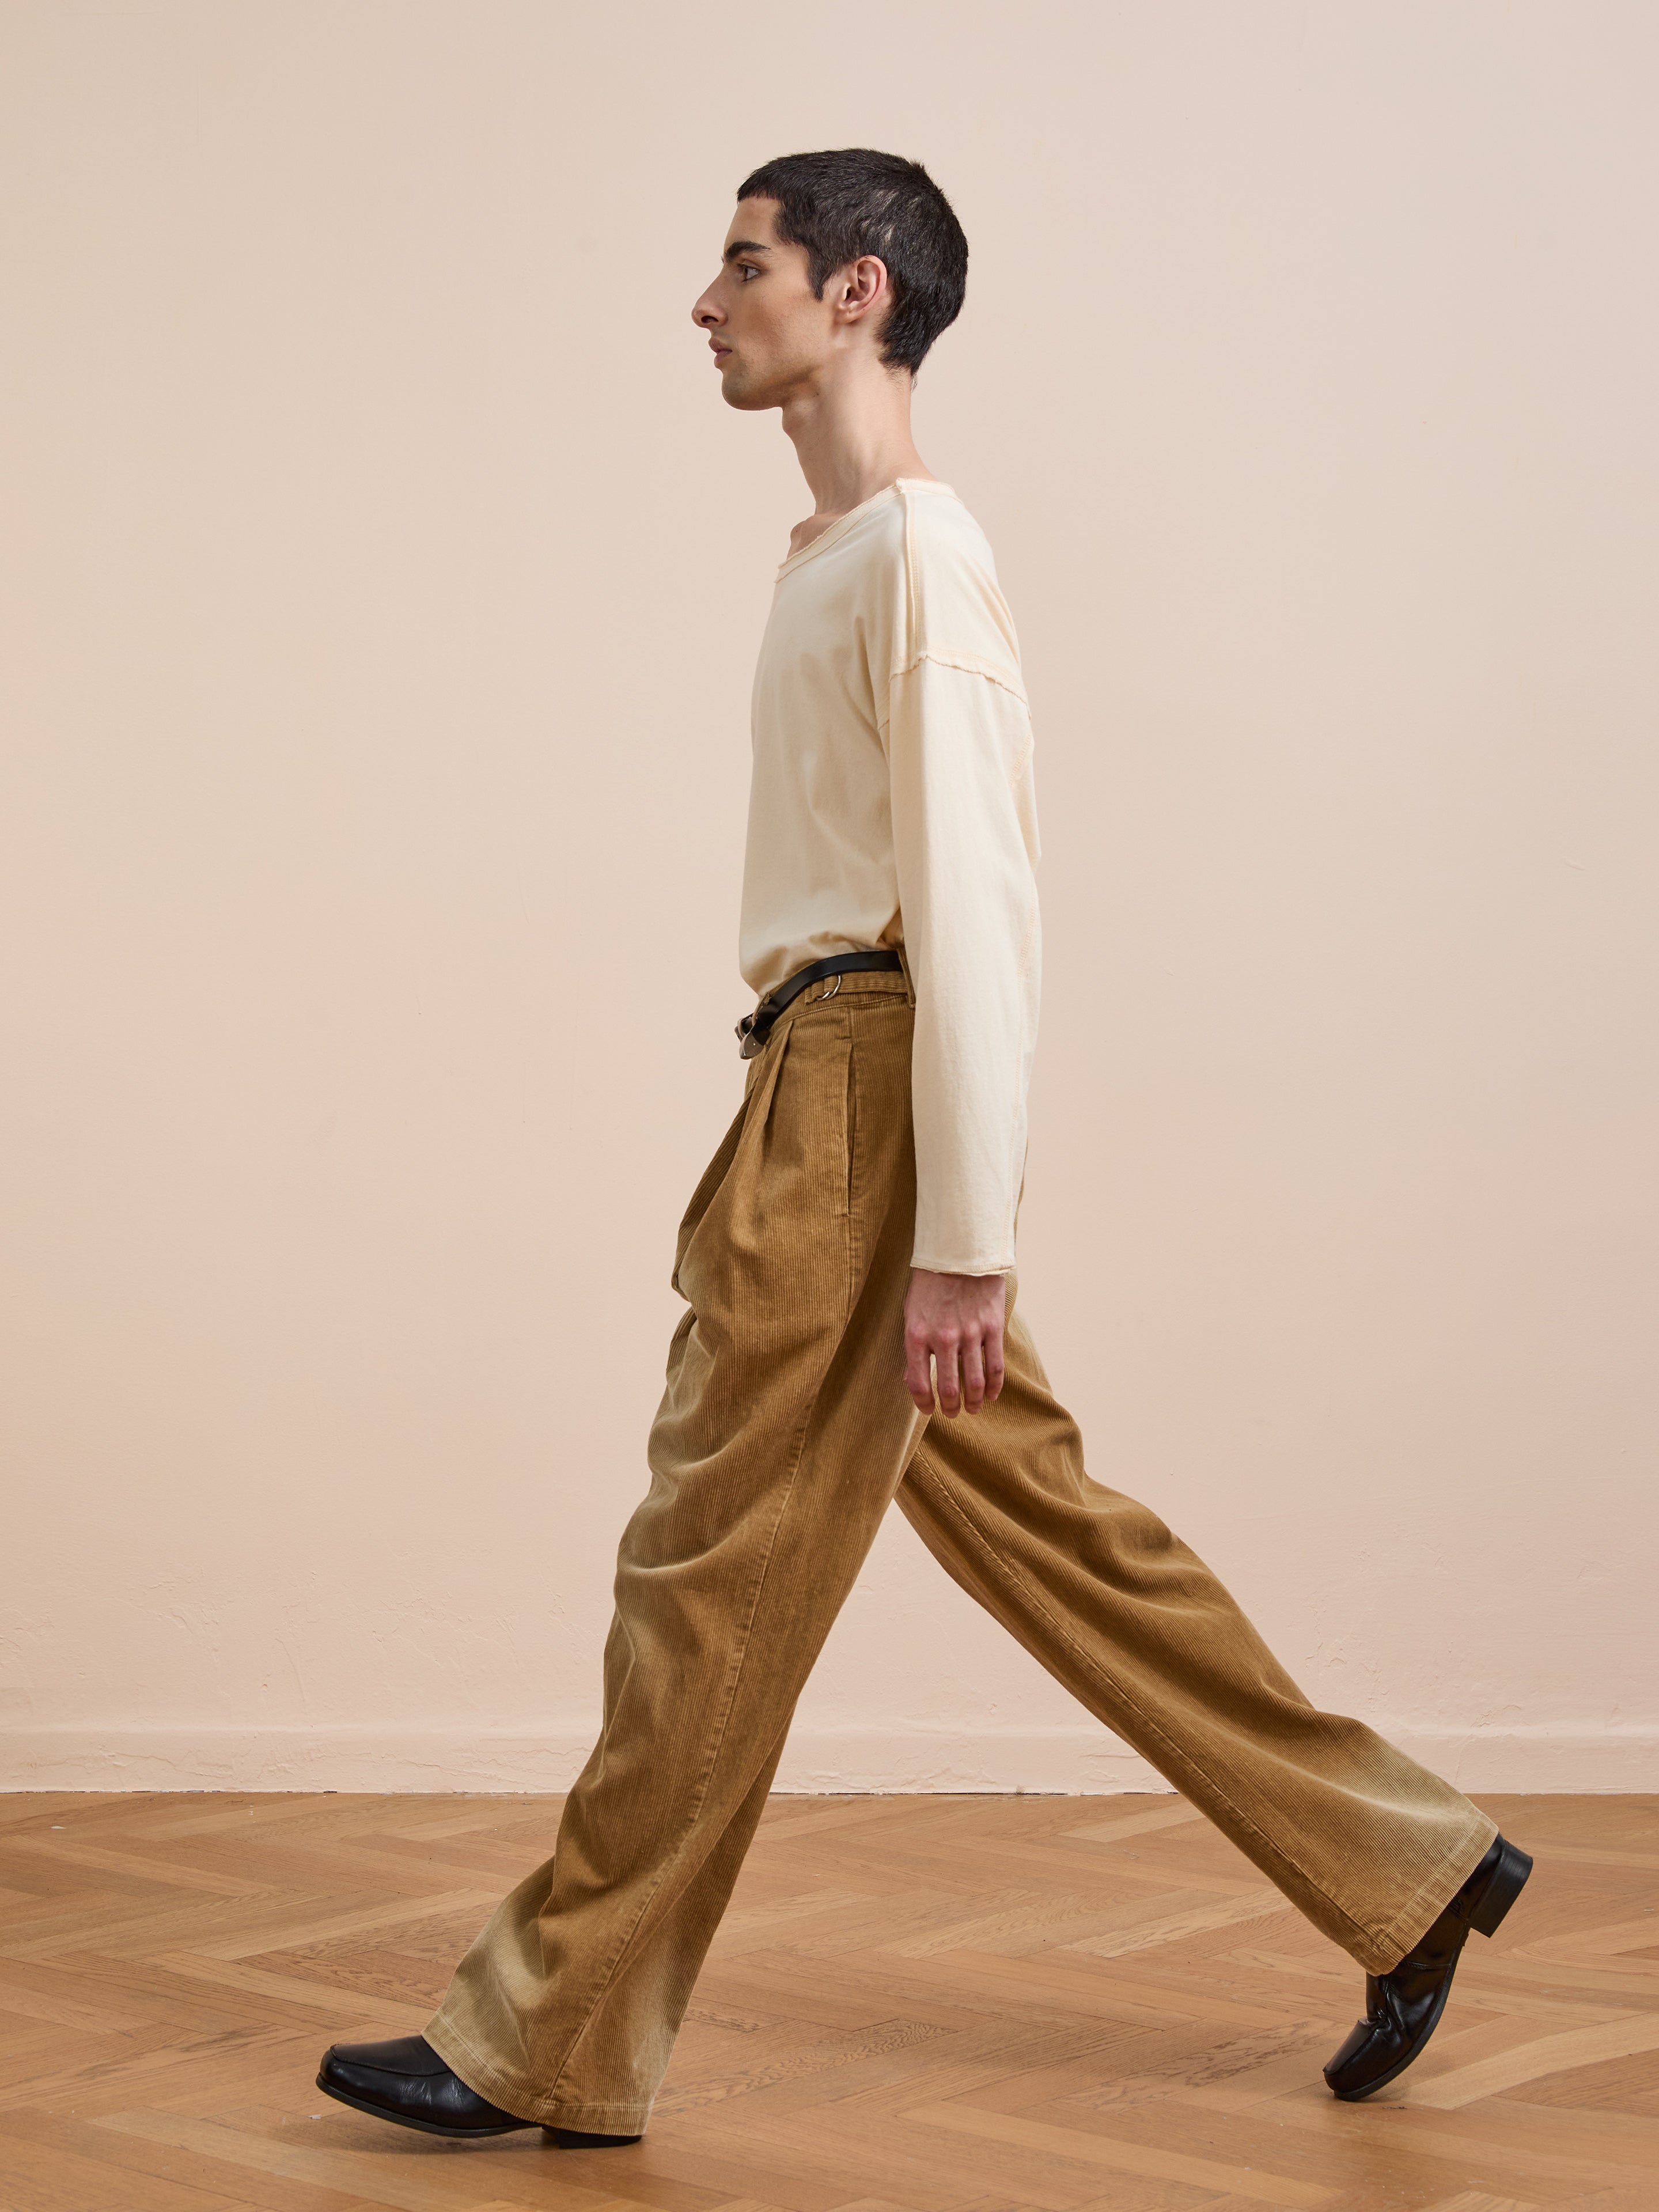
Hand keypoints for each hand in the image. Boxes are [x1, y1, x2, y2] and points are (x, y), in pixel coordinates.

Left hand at [903, 1267, 1006, 1416]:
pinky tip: (991, 1395)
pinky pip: (995, 1366)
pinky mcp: (992, 1327)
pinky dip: (994, 1386)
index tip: (929, 1410)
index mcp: (917, 1335)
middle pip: (948, 1387)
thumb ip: (914, 1346)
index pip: (917, 1382)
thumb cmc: (931, 1283)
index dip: (923, 1402)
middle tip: (953, 1412)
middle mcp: (943, 1338)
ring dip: (974, 1401)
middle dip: (951, 1407)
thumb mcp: (911, 1312)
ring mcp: (970, 1333)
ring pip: (974, 1381)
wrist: (959, 1252)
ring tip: (973, 1408)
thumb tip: (912, 1379)